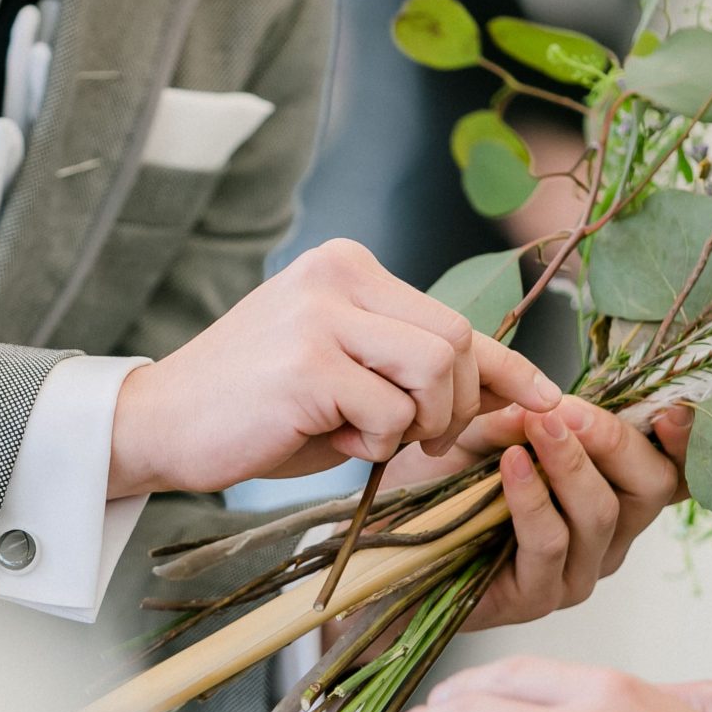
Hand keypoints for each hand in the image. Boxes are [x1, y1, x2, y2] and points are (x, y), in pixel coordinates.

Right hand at [108, 239, 559, 496]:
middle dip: (455, 406)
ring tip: (362, 438)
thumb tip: (508, 397)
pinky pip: (389, 414)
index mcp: (348, 267)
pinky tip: (325, 440)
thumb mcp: (344, 378)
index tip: (551, 401)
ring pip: (434, 372)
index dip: (509, 366)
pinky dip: (371, 444)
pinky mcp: (308, 365)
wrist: (161, 424)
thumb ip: (410, 375)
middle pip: (455, 341)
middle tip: (419, 440)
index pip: (453, 316)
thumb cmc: (256, 409)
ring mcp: (321, 315)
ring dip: (416, 425)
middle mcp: (338, 274)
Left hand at [380, 396, 693, 630]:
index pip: (673, 468)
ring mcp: (578, 572)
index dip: (686, 442)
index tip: (671, 411)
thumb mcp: (481, 432)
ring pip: (602, 513)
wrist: (385, 544)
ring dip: (571, 463)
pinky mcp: (538, 597)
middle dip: (613, 441)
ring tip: (536, 427)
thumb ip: (516, 415)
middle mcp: (608, 535)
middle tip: (568, 411)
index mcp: (613, 490)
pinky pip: (550, 542)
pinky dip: (532, 499)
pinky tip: (510, 466)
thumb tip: (547, 403)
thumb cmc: (443, 484)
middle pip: (651, 487)